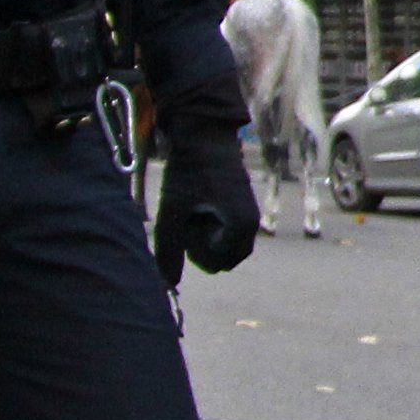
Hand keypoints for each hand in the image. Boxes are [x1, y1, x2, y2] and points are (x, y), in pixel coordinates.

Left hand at [159, 108, 260, 273]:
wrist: (204, 135)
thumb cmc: (188, 172)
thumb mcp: (172, 212)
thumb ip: (168, 250)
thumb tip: (168, 284)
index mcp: (240, 226)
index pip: (216, 263)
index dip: (195, 250)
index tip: (186, 223)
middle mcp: (251, 224)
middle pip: (225, 261)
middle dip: (204, 249)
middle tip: (189, 219)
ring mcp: (250, 216)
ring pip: (228, 249)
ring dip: (209, 240)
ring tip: (194, 213)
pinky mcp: (244, 208)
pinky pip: (230, 234)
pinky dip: (214, 229)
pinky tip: (200, 207)